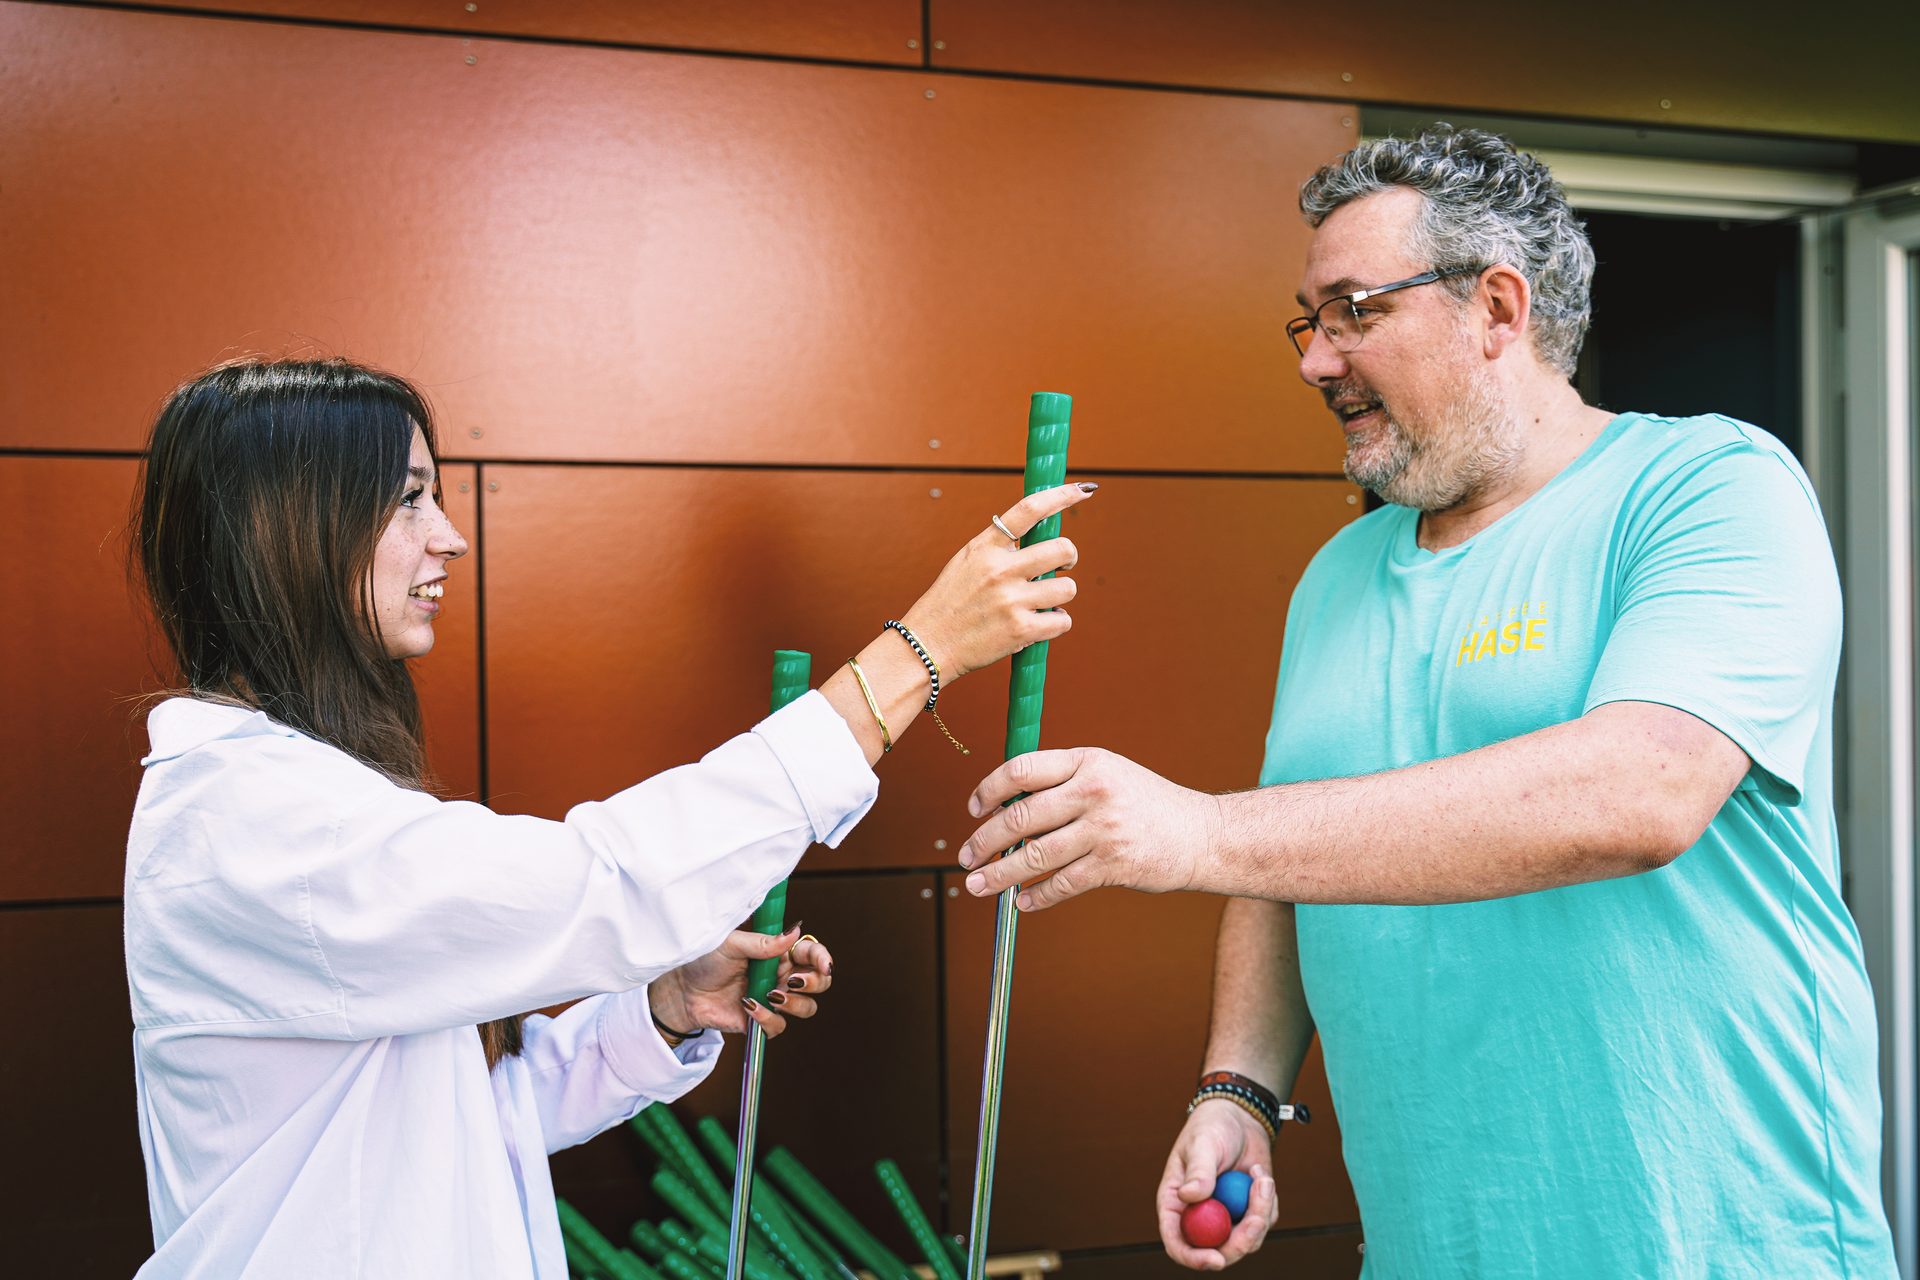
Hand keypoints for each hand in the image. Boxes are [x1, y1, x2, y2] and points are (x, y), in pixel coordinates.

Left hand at [647, 925, 833, 1040]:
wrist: (681, 989)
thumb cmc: (704, 960)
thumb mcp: (731, 944)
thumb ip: (763, 942)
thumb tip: (794, 932)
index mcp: (778, 953)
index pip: (811, 953)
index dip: (822, 958)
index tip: (824, 964)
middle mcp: (781, 976)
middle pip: (820, 982)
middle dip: (815, 983)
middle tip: (794, 981)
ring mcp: (773, 1000)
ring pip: (806, 1008)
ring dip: (795, 1003)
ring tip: (772, 996)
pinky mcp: (761, 1021)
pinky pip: (778, 1026)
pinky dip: (767, 1018)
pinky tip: (749, 1006)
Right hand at [897, 482, 1096, 682]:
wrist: (928, 645)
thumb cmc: (949, 604)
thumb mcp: (966, 562)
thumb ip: (999, 549)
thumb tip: (1039, 538)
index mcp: (986, 547)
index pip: (1029, 510)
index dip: (1062, 496)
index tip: (1083, 490)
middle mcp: (1000, 569)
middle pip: (1062, 549)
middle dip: (1069, 559)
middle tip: (1061, 568)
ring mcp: (1011, 600)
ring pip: (1067, 588)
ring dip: (1060, 596)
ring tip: (1040, 603)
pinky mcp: (1020, 630)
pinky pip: (1062, 621)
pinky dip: (1056, 624)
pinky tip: (1037, 624)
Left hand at [958, 748, 1220, 909]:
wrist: (1201, 834)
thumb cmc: (1147, 804)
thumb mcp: (1108, 774)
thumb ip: (1063, 782)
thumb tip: (1006, 805)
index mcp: (1088, 762)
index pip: (1022, 769)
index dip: (989, 789)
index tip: (974, 808)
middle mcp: (1093, 792)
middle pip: (1020, 817)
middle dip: (984, 841)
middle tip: (966, 858)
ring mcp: (1104, 830)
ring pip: (1034, 856)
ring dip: (999, 875)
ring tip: (980, 885)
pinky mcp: (1114, 865)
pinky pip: (1062, 884)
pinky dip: (1037, 897)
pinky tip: (1022, 901)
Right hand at [1159, 1101, 1278, 1269]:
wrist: (1240, 1117)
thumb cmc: (1212, 1126)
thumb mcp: (1203, 1144)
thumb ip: (1199, 1171)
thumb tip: (1191, 1197)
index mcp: (1176, 1204)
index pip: (1177, 1243)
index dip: (1193, 1258)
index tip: (1216, 1259)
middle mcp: (1199, 1217)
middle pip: (1217, 1251)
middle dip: (1240, 1241)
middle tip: (1257, 1219)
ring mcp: (1226, 1217)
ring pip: (1246, 1240)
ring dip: (1259, 1213)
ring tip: (1260, 1175)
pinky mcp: (1248, 1212)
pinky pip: (1264, 1223)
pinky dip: (1268, 1202)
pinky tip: (1260, 1174)